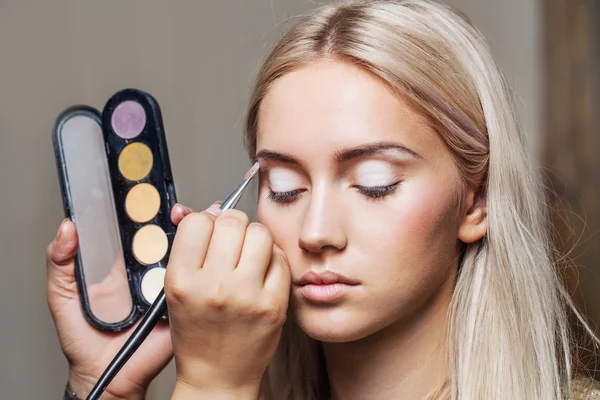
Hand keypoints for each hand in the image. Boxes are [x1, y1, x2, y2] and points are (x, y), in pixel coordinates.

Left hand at [46, 203, 197, 398]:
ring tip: (200, 222)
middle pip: (170, 239)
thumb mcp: (63, 298)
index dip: (149, 213)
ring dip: (199, 237)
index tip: (152, 198)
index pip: (140, 232)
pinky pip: (197, 282)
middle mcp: (149, 275)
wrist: (107, 376)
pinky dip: (205, 267)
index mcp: (124, 269)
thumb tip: (66, 228)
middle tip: (181, 210)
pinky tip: (208, 251)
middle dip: (181, 219)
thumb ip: (59, 263)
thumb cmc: (84, 342)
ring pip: (188, 256)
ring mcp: (168, 288)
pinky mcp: (182, 303)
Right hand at [165, 208, 290, 398]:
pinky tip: (262, 271)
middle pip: (232, 221)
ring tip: (248, 254)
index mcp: (182, 282)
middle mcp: (213, 288)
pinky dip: (272, 258)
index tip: (208, 234)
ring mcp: (247, 296)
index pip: (197, 222)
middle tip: (231, 242)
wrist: (218, 376)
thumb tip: (209, 207)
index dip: (205, 222)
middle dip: (232, 226)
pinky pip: (280, 257)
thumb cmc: (197, 331)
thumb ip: (189, 245)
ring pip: (260, 233)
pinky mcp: (275, 304)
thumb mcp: (177, 288)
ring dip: (255, 237)